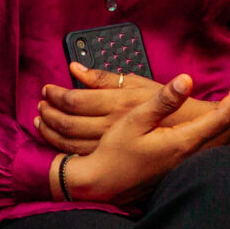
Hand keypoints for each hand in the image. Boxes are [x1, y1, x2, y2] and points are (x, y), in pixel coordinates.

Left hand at [36, 65, 168, 154]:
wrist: (188, 135)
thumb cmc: (163, 106)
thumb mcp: (137, 84)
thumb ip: (103, 78)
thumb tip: (75, 68)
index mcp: (118, 104)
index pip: (75, 100)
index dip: (56, 95)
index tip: (47, 89)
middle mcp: (112, 127)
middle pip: (68, 122)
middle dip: (48, 112)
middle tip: (41, 103)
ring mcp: (111, 147)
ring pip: (69, 142)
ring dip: (50, 130)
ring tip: (41, 118)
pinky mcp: (112, 160)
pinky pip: (78, 155)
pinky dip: (60, 147)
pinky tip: (53, 138)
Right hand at [39, 66, 229, 154]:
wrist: (102, 182)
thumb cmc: (114, 151)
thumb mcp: (134, 119)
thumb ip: (162, 101)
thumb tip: (186, 80)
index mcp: (182, 142)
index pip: (220, 119)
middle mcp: (190, 156)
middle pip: (227, 131)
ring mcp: (187, 165)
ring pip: (222, 143)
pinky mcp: (181, 169)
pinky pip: (213, 151)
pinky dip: (223, 136)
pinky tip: (222, 131)